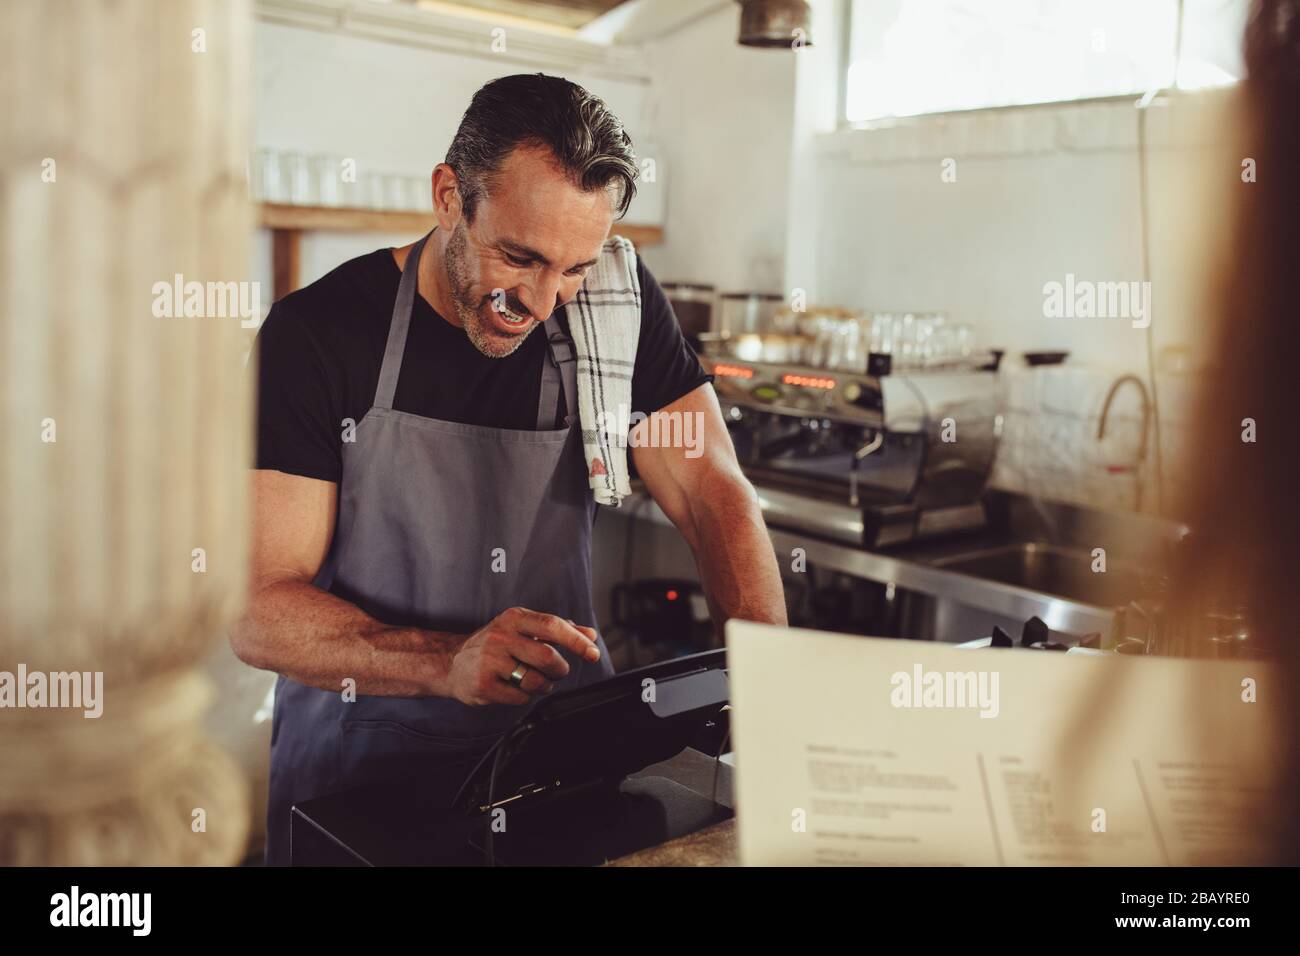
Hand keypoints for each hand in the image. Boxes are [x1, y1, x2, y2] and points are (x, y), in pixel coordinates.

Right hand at [444, 606, 600, 705]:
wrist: (451, 662)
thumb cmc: (495, 644)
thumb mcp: (522, 628)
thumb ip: (557, 630)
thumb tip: (590, 634)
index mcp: (514, 618)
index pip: (552, 625)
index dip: (577, 640)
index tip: (593, 653)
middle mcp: (501, 636)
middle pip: (548, 657)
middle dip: (559, 669)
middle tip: (556, 671)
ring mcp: (490, 661)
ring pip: (536, 680)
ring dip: (544, 685)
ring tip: (535, 680)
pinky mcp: (484, 685)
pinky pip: (520, 697)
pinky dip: (525, 696)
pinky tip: (515, 688)